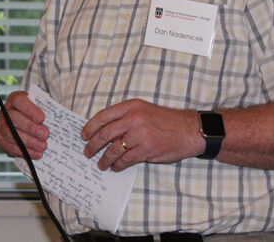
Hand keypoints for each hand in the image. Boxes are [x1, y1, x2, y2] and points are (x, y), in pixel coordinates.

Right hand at [0, 90, 48, 158]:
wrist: (32, 122)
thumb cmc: (38, 113)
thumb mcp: (42, 107)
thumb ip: (46, 111)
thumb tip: (53, 120)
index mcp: (15, 99)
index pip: (18, 101)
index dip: (30, 110)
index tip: (42, 118)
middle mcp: (5, 112)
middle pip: (13, 118)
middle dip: (30, 128)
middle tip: (45, 135)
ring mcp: (2, 126)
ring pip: (10, 134)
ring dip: (28, 142)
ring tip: (43, 146)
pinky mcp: (2, 140)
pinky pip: (9, 147)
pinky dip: (24, 152)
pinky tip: (36, 153)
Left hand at [81, 99, 201, 171]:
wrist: (190, 130)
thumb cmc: (168, 121)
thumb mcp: (145, 110)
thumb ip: (126, 117)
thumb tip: (105, 131)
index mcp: (131, 106)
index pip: (104, 115)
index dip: (91, 126)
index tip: (84, 135)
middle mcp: (134, 118)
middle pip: (105, 133)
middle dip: (93, 145)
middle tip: (87, 152)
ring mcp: (140, 134)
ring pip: (113, 149)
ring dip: (104, 158)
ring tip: (101, 164)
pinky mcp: (146, 149)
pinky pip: (125, 160)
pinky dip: (118, 165)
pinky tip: (116, 167)